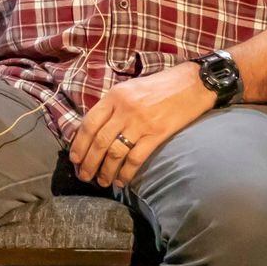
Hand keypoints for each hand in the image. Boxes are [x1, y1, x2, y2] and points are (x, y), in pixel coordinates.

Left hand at [69, 62, 214, 188]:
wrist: (191, 83)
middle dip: (89, 162)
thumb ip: (113, 107)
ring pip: (115, 152)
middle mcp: (124, 109)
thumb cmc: (159, 86)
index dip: (79, 143)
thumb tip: (97, 129)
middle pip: (100, 141)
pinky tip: (122, 180)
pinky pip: (136, 158)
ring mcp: (141, 122)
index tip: (74, 158)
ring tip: (102, 181)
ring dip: (106, 170)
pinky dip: (126, 172)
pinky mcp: (157, 134)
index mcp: (114, 96)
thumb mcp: (130, 88)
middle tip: (84, 176)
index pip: (89, 123)